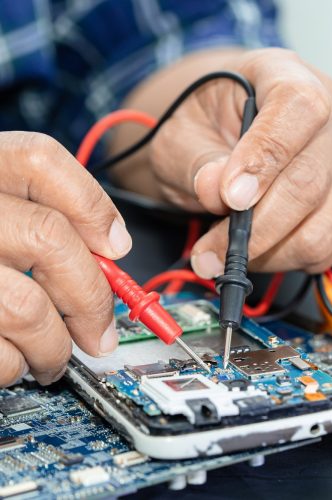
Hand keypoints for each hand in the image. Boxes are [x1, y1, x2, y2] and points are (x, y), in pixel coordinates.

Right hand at [0, 132, 130, 386]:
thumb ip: (42, 216)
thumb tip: (112, 246)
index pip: (40, 161)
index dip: (91, 205)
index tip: (116, 246)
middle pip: (49, 238)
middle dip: (91, 298)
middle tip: (100, 331)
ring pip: (25, 307)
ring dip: (55, 345)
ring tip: (53, 354)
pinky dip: (14, 365)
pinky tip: (12, 359)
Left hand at [143, 48, 331, 277]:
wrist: (231, 128)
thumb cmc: (211, 123)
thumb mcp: (185, 132)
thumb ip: (198, 160)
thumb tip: (217, 191)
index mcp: (288, 76)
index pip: (298, 110)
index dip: (264, 160)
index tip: (230, 198)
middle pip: (310, 182)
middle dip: (255, 230)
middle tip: (210, 252)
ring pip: (322, 228)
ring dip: (269, 252)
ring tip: (230, 249)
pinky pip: (329, 247)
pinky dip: (288, 258)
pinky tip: (261, 246)